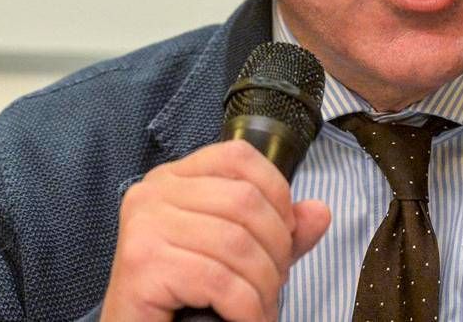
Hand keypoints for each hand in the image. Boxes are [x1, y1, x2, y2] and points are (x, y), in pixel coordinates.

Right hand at [100, 139, 330, 321]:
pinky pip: (218, 280)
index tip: (286, 232)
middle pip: (244, 201)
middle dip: (276, 249)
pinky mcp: (142, 264)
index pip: (239, 157)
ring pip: (236, 243)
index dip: (277, 193)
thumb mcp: (236, 254)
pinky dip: (246, 307)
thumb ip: (276, 231)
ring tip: (260, 306)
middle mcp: (153, 192)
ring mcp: (144, 225)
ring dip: (263, 285)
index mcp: (174, 178)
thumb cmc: (182, 294)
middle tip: (274, 282)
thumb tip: (320, 212)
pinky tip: (246, 318)